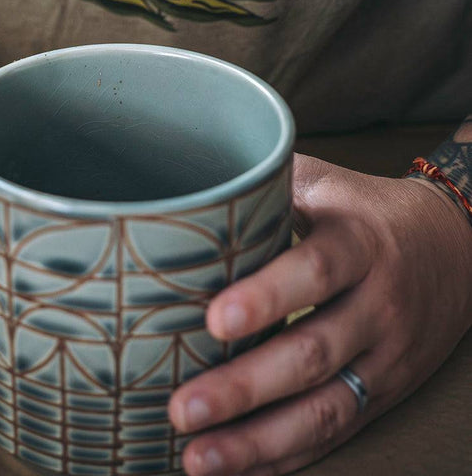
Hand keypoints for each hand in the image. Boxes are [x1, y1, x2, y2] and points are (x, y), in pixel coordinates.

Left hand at [168, 153, 471, 474]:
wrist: (453, 247)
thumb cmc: (364, 210)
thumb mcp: (325, 182)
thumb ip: (268, 184)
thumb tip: (193, 187)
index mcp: (359, 244)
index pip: (315, 271)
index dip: (266, 297)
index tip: (214, 319)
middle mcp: (378, 305)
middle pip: (312, 353)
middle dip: (244, 387)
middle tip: (183, 406)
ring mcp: (385, 358)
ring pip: (324, 410)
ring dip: (257, 440)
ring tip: (197, 457)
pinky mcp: (383, 395)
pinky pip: (333, 435)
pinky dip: (283, 458)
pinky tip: (235, 467)